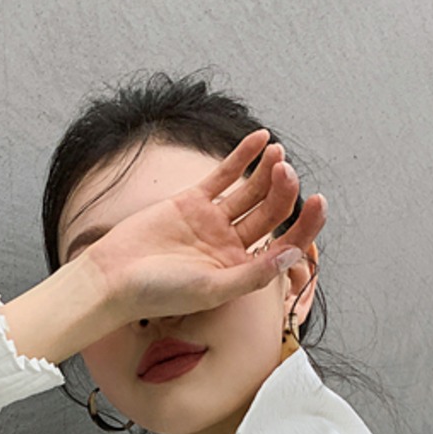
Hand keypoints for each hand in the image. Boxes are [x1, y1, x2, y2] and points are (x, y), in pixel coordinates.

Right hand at [76, 129, 326, 324]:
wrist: (113, 278)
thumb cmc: (159, 294)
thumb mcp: (212, 289)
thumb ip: (254, 274)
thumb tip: (294, 255)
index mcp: (241, 271)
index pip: (285, 245)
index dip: (306, 225)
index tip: (319, 202)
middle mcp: (231, 246)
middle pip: (270, 214)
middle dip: (284, 192)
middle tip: (289, 172)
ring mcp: (213, 222)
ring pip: (251, 192)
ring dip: (267, 172)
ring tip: (279, 154)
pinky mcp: (192, 202)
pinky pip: (224, 176)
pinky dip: (242, 157)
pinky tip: (261, 139)